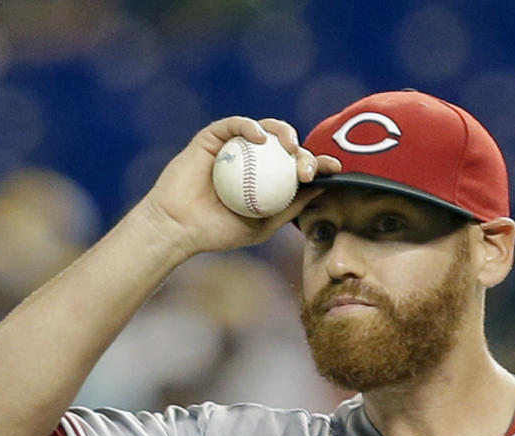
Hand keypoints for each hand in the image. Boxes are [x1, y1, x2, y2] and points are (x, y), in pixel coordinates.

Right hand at [140, 116, 341, 258]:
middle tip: (307, 169)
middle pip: (286, 145)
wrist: (179, 227)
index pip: (297, 166)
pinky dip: (250, 126)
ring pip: (265, 128)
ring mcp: (234, 146)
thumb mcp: (263, 225)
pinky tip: (261, 138)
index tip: (335, 169)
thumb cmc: (218, 231)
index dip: (318, 163)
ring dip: (284, 132)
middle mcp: (254, 160)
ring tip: (290, 146)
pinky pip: (235, 124)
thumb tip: (323, 188)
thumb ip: (291, 207)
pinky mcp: (213, 136)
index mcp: (267, 179)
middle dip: (304, 152)